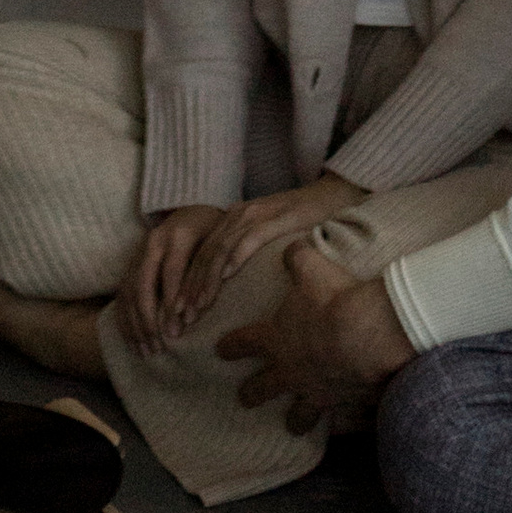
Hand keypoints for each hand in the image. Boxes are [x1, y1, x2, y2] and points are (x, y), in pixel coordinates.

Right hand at [111, 206, 222, 356]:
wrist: (194, 207)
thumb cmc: (213, 230)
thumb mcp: (217, 242)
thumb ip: (207, 271)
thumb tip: (198, 309)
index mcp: (176, 235)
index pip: (170, 273)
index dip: (170, 303)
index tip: (175, 333)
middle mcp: (152, 243)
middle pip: (142, 285)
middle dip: (148, 320)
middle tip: (158, 347)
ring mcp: (138, 253)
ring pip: (128, 292)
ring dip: (135, 325)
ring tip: (146, 352)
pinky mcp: (131, 264)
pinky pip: (122, 295)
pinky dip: (125, 320)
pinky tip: (131, 341)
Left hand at [171, 175, 365, 335]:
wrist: (334, 195)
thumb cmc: (303, 222)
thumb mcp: (267, 235)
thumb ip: (246, 249)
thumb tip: (230, 280)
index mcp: (232, 220)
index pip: (201, 255)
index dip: (186, 284)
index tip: (177, 312)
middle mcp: (236, 215)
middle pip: (203, 255)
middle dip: (189, 289)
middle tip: (178, 317)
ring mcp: (254, 214)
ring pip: (219, 251)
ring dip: (205, 282)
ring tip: (196, 308)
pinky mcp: (273, 218)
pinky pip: (247, 241)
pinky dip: (233, 261)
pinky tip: (225, 280)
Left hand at [217, 241, 414, 433]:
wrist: (369, 334)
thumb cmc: (333, 299)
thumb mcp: (312, 268)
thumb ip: (297, 258)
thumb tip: (291, 247)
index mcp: (277, 339)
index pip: (245, 343)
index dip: (231, 346)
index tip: (219, 351)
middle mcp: (291, 371)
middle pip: (263, 387)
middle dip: (251, 393)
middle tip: (244, 398)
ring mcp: (315, 392)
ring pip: (298, 414)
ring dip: (295, 420)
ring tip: (293, 426)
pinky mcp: (342, 404)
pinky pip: (337, 421)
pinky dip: (339, 425)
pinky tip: (341, 430)